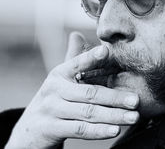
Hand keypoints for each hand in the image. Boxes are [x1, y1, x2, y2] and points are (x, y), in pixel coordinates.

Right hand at [5, 32, 139, 148]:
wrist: (29, 131)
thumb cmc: (53, 101)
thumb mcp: (61, 80)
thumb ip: (73, 59)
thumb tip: (77, 34)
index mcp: (59, 74)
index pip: (77, 63)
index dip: (91, 58)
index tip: (107, 51)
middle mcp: (53, 89)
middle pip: (89, 93)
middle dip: (115, 97)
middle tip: (135, 100)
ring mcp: (51, 109)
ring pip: (87, 112)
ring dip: (112, 115)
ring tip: (132, 117)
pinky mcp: (50, 128)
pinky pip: (79, 129)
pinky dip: (98, 131)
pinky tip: (114, 130)